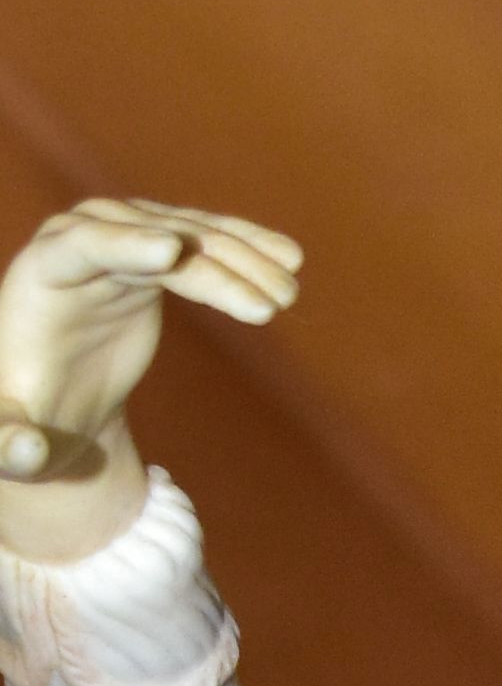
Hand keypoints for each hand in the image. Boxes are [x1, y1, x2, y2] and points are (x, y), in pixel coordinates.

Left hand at [0, 201, 298, 567]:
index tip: (173, 253)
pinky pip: (202, 245)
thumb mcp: (4, 439)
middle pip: (149, 237)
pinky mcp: (150, 257)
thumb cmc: (23, 415)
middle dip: (209, 265)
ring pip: (185, 233)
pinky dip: (243, 253)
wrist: (48, 400)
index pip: (84, 247)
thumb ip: (7, 446)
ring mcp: (119, 243)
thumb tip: (31, 453)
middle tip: (267, 304)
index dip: (127, 247)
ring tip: (290, 292)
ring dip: (241, 257)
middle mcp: (79, 243)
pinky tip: (288, 262)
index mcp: (41, 276)